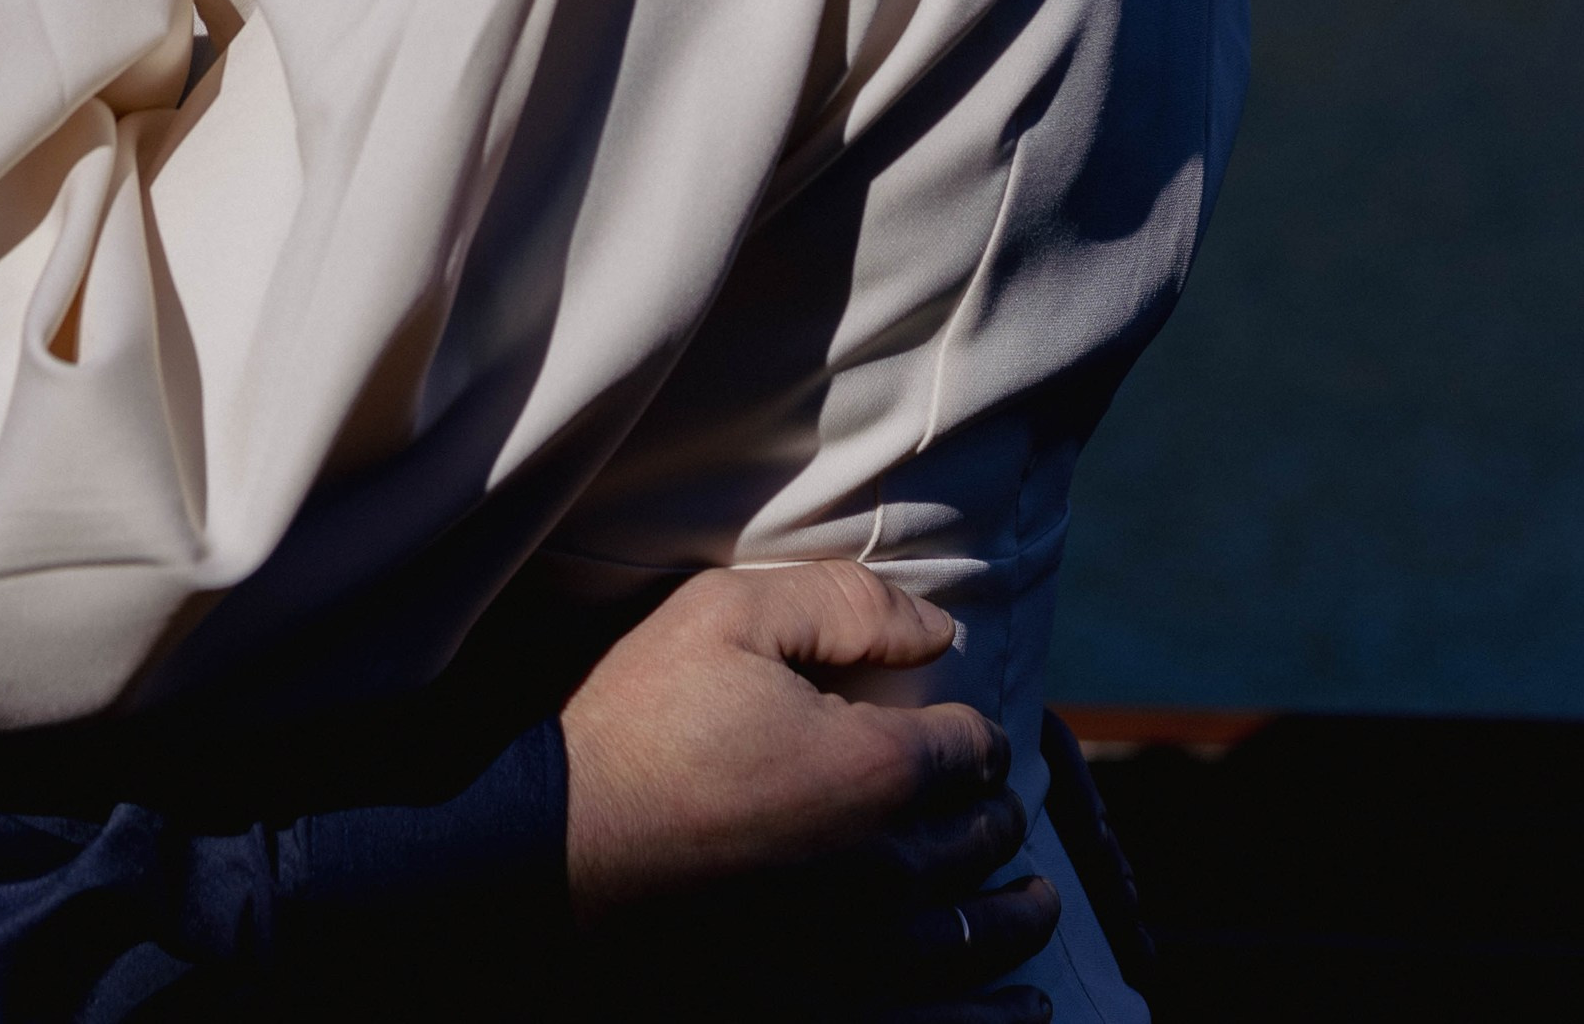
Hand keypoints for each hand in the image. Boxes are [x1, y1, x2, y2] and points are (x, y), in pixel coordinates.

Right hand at [562, 568, 1055, 1012]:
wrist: (549, 861)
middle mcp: (891, 872)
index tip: (956, 724)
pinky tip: (1025, 1006)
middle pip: (980, 837)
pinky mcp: (823, 1002)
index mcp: (878, 771)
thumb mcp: (725, 616)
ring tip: (1037, 901)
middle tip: (998, 800)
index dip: (966, 726)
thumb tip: (941, 629)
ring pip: (976, 935)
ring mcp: (862, 952)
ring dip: (1015, 911)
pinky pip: (940, 1021)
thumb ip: (846, 605)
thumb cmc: (637, 729)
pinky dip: (992, 1014)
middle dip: (995, 810)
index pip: (968, 745)